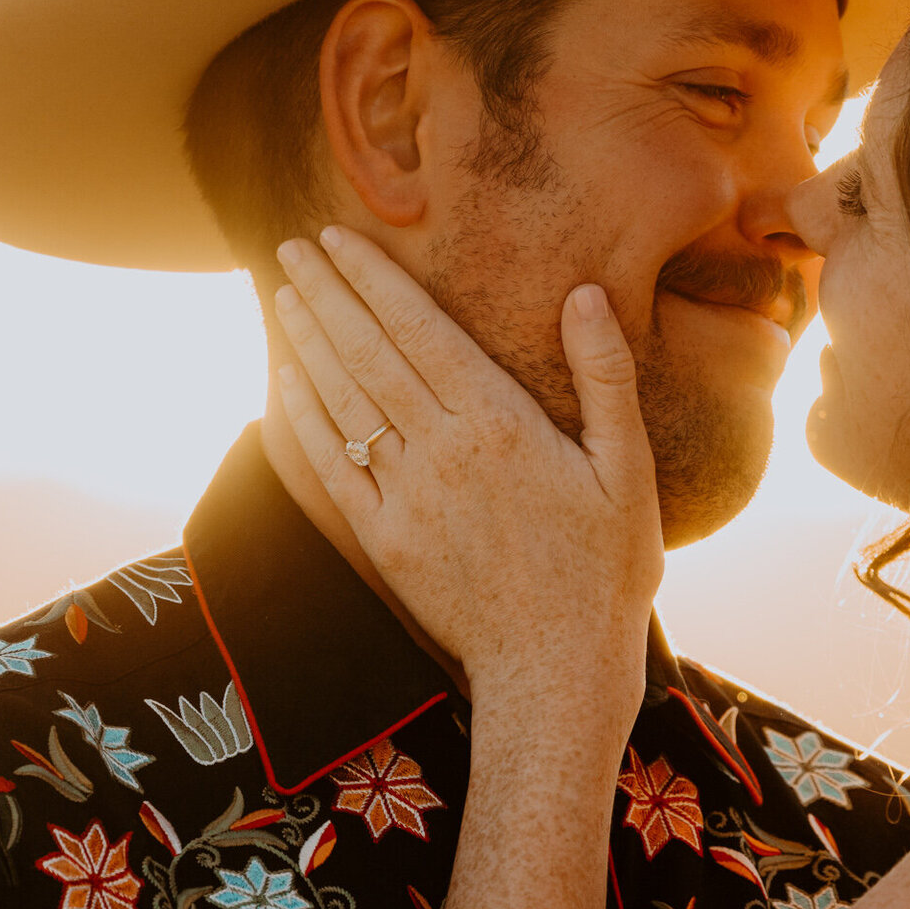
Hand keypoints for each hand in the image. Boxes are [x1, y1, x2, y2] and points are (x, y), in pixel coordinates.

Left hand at [272, 227, 663, 720]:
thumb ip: (606, 376)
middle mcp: (443, 452)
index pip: (420, 330)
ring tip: (281, 294)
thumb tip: (586, 294)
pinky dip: (303, 418)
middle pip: (368, 354)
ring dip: (305, 343)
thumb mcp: (628, 469)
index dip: (374, 279)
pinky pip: (331, 466)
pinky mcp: (384, 540)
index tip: (339, 238)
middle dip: (327, 294)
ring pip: (342, 402)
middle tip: (292, 248)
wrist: (556, 670)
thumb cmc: (605, 571)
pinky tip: (284, 381)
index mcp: (501, 424)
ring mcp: (406, 497)